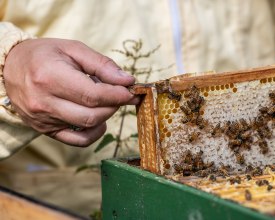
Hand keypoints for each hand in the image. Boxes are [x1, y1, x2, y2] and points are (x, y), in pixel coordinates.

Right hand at [3, 38, 138, 146]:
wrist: (10, 68)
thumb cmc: (44, 55)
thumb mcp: (73, 49)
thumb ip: (101, 64)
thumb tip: (127, 80)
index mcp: (50, 77)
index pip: (92, 95)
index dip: (117, 95)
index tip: (131, 91)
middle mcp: (44, 102)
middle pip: (92, 115)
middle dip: (114, 106)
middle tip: (122, 95)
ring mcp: (43, 119)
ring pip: (86, 126)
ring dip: (106, 115)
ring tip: (107, 101)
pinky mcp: (45, 130)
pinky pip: (77, 141)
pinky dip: (94, 133)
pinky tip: (99, 120)